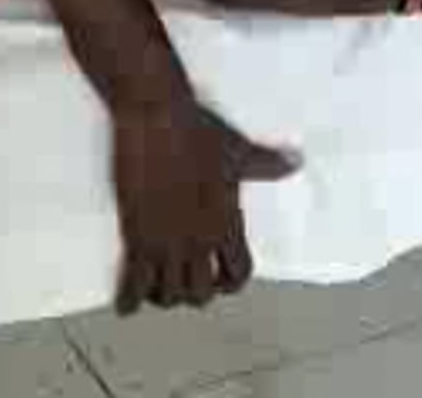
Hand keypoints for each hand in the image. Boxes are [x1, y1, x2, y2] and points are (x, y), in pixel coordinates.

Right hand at [110, 102, 301, 313]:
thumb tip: (295, 161)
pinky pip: (134, 282)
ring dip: (163, 296)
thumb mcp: (238, 151)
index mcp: (226, 223)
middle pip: (201, 293)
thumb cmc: (198, 131)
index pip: (239, 273)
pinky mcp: (137, 234)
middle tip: (183, 282)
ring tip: (155, 288)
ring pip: (169, 295)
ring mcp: (168, 240)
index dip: (230, 283)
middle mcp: (200, 239)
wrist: (157, 116)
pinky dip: (130, 299)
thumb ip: (268, 164)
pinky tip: (126, 306)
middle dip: (193, 293)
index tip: (219, 280)